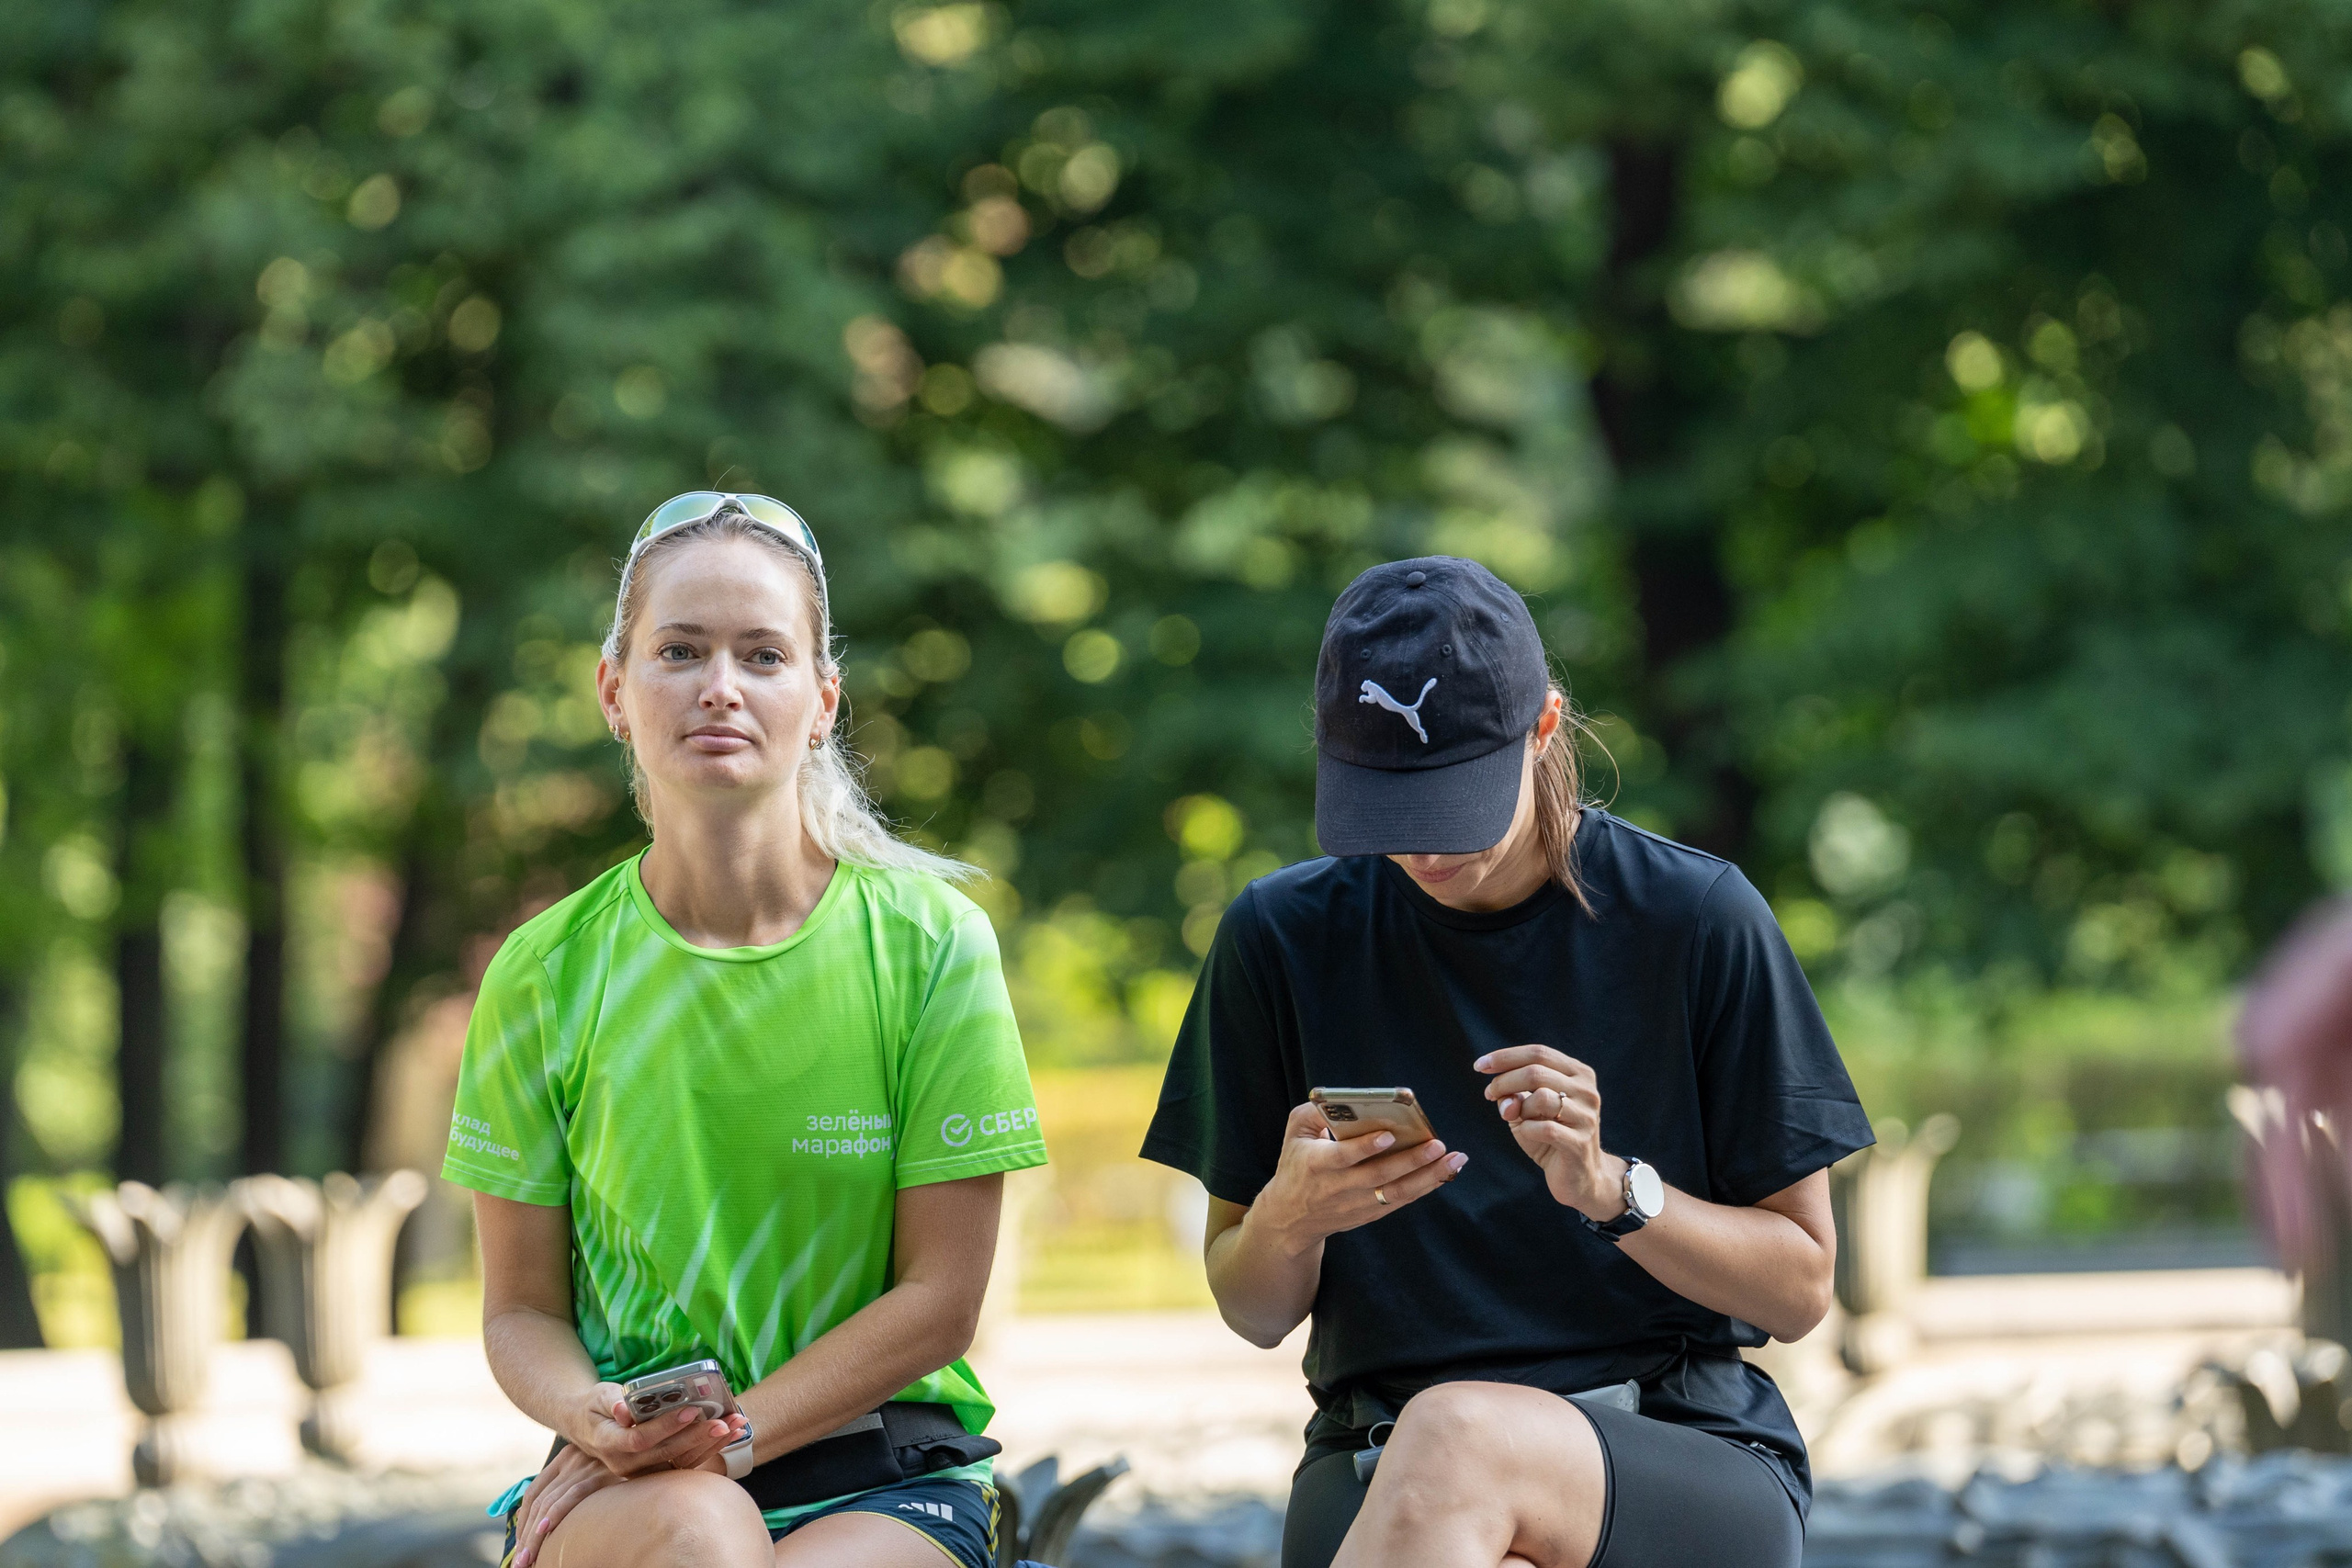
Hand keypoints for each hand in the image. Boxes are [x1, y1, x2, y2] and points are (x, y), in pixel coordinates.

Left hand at [508, 1441, 627, 1567]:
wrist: (650, 1457)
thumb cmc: (621, 1479)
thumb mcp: (587, 1479)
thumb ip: (563, 1492)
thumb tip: (530, 1519)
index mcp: (565, 1457)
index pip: (533, 1493)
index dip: (522, 1522)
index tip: (520, 1547)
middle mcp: (572, 1457)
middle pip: (538, 1501)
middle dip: (526, 1535)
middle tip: (520, 1562)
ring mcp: (586, 1464)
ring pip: (549, 1502)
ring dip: (535, 1535)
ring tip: (529, 1559)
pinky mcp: (601, 1473)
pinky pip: (572, 1496)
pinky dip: (555, 1516)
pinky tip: (544, 1533)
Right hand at [566, 1381, 747, 1478]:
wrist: (589, 1428)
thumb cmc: (597, 1407)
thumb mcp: (600, 1397)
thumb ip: (612, 1402)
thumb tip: (624, 1410)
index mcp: (610, 1443)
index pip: (641, 1439)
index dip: (667, 1427)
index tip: (692, 1411)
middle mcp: (626, 1463)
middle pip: (667, 1453)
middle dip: (699, 1436)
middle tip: (725, 1421)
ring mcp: (641, 1472)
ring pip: (680, 1462)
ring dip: (711, 1444)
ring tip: (736, 1425)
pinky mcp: (655, 1470)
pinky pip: (684, 1464)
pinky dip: (709, 1449)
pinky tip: (730, 1434)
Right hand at [1251, 1101, 1466, 1252]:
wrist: (1290, 1218)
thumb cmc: (1296, 1165)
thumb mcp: (1294, 1134)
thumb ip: (1314, 1112)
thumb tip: (1344, 1099)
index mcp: (1317, 1165)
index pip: (1342, 1157)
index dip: (1364, 1147)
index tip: (1388, 1134)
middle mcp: (1339, 1188)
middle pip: (1379, 1176)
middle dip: (1412, 1161)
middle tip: (1439, 1145)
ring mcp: (1356, 1205)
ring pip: (1397, 1194)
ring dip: (1429, 1177)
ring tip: (1455, 1160)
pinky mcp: (1369, 1214)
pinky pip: (1400, 1201)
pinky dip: (1424, 1187)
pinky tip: (1445, 1172)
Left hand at [1476, 1045, 1624, 1219]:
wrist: (1579, 1177)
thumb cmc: (1551, 1137)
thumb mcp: (1528, 1110)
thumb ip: (1513, 1096)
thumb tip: (1501, 1096)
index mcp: (1578, 1074)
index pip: (1538, 1053)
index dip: (1505, 1057)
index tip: (1479, 1065)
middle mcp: (1587, 1091)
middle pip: (1536, 1072)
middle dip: (1504, 1082)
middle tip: (1489, 1095)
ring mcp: (1586, 1116)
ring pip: (1541, 1097)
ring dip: (1518, 1107)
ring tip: (1515, 1118)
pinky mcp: (1580, 1143)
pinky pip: (1544, 1128)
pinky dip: (1527, 1129)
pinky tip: (1527, 1134)